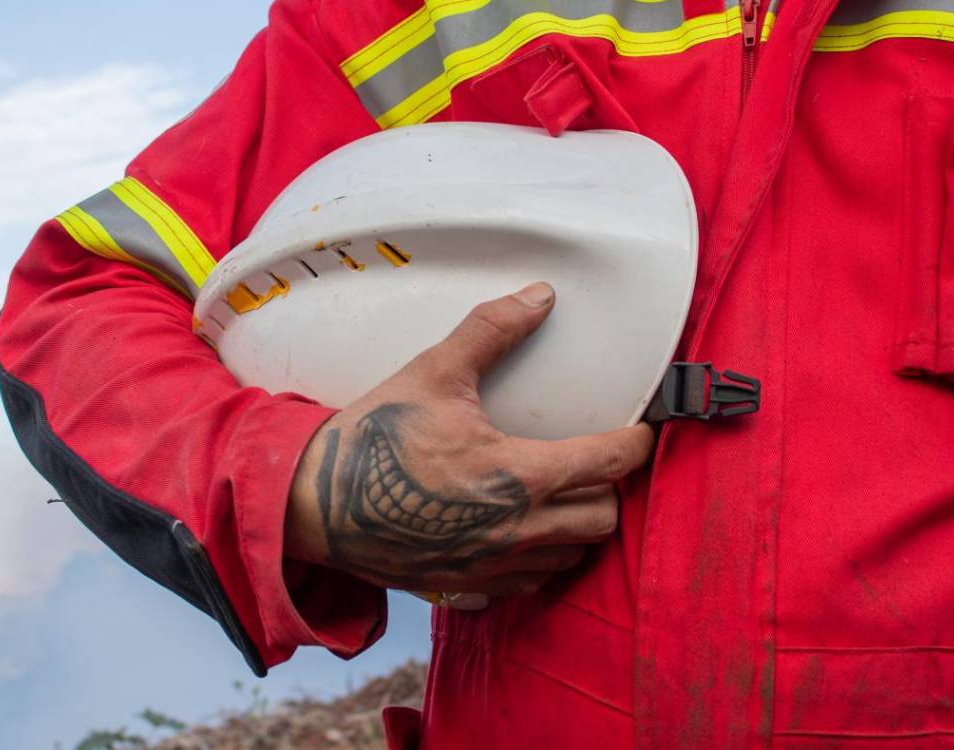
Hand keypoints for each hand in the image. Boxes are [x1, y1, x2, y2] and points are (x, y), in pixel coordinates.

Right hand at [284, 282, 654, 603]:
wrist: (312, 503)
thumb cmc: (373, 437)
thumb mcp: (433, 372)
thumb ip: (492, 331)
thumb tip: (540, 295)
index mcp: (517, 475)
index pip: (607, 465)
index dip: (635, 444)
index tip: (640, 431)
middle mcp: (514, 529)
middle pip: (602, 519)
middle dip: (609, 489)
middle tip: (596, 461)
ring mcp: (491, 565)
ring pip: (570, 556)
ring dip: (577, 526)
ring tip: (565, 495)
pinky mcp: (467, 584)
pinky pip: (529, 582)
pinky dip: (540, 558)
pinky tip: (524, 531)